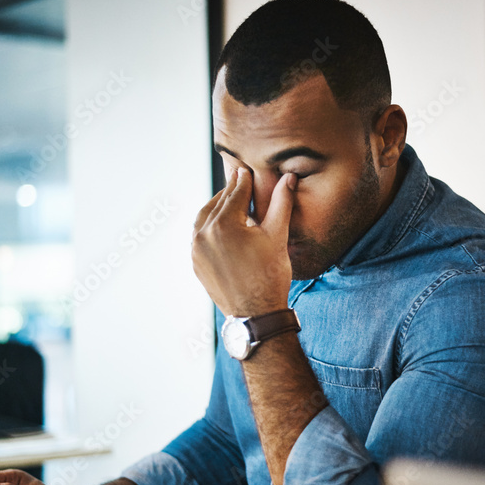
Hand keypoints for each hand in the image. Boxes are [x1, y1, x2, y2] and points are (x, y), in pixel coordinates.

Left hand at [192, 167, 295, 315]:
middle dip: (230, 192)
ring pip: (204, 218)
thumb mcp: (277, 236)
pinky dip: (210, 226)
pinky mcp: (196, 264)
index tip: (246, 170)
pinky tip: (222, 226)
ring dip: (217, 207)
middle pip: (218, 203)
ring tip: (231, 201)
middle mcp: (204, 234)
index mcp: (223, 224)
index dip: (243, 180)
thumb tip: (288, 178)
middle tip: (239, 180)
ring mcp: (196, 250)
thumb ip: (281, 203)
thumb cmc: (270, 277)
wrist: (256, 315)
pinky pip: (199, 237)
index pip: (235, 193)